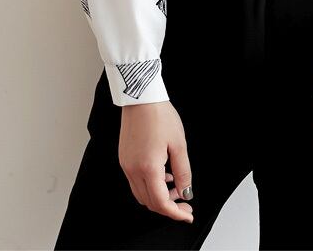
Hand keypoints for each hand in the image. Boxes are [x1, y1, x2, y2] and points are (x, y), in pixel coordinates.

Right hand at [118, 101, 193, 222]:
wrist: (141, 99)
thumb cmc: (160, 116)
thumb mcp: (179, 144)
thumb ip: (183, 171)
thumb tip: (186, 191)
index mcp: (148, 168)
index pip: (161, 202)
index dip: (175, 212)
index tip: (187, 214)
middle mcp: (133, 170)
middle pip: (150, 202)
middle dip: (169, 206)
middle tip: (185, 202)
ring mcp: (126, 165)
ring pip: (141, 194)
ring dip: (159, 196)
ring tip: (176, 186)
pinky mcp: (124, 159)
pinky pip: (136, 182)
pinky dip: (151, 185)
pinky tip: (164, 174)